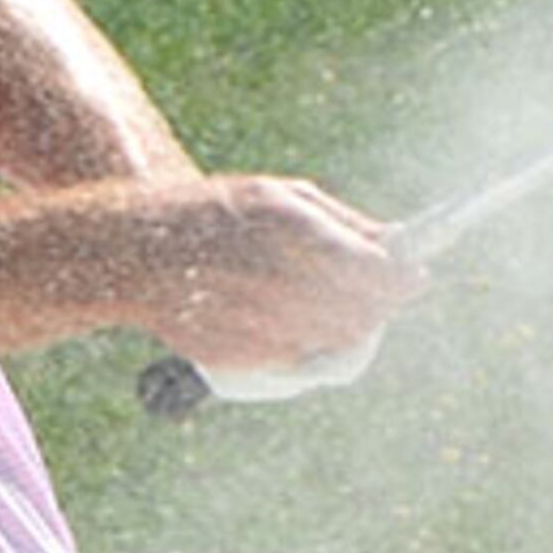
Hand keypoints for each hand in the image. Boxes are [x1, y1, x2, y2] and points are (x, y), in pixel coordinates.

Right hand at [117, 175, 422, 375]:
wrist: (133, 252)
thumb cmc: (216, 213)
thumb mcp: (278, 194)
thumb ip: (341, 221)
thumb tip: (396, 244)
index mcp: (285, 226)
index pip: (371, 268)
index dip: (403, 277)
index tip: (419, 276)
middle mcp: (272, 277)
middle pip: (361, 310)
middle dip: (382, 302)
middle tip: (388, 290)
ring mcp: (254, 321)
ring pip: (337, 339)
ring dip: (351, 324)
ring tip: (335, 300)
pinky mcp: (238, 355)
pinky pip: (300, 358)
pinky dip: (311, 342)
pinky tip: (291, 316)